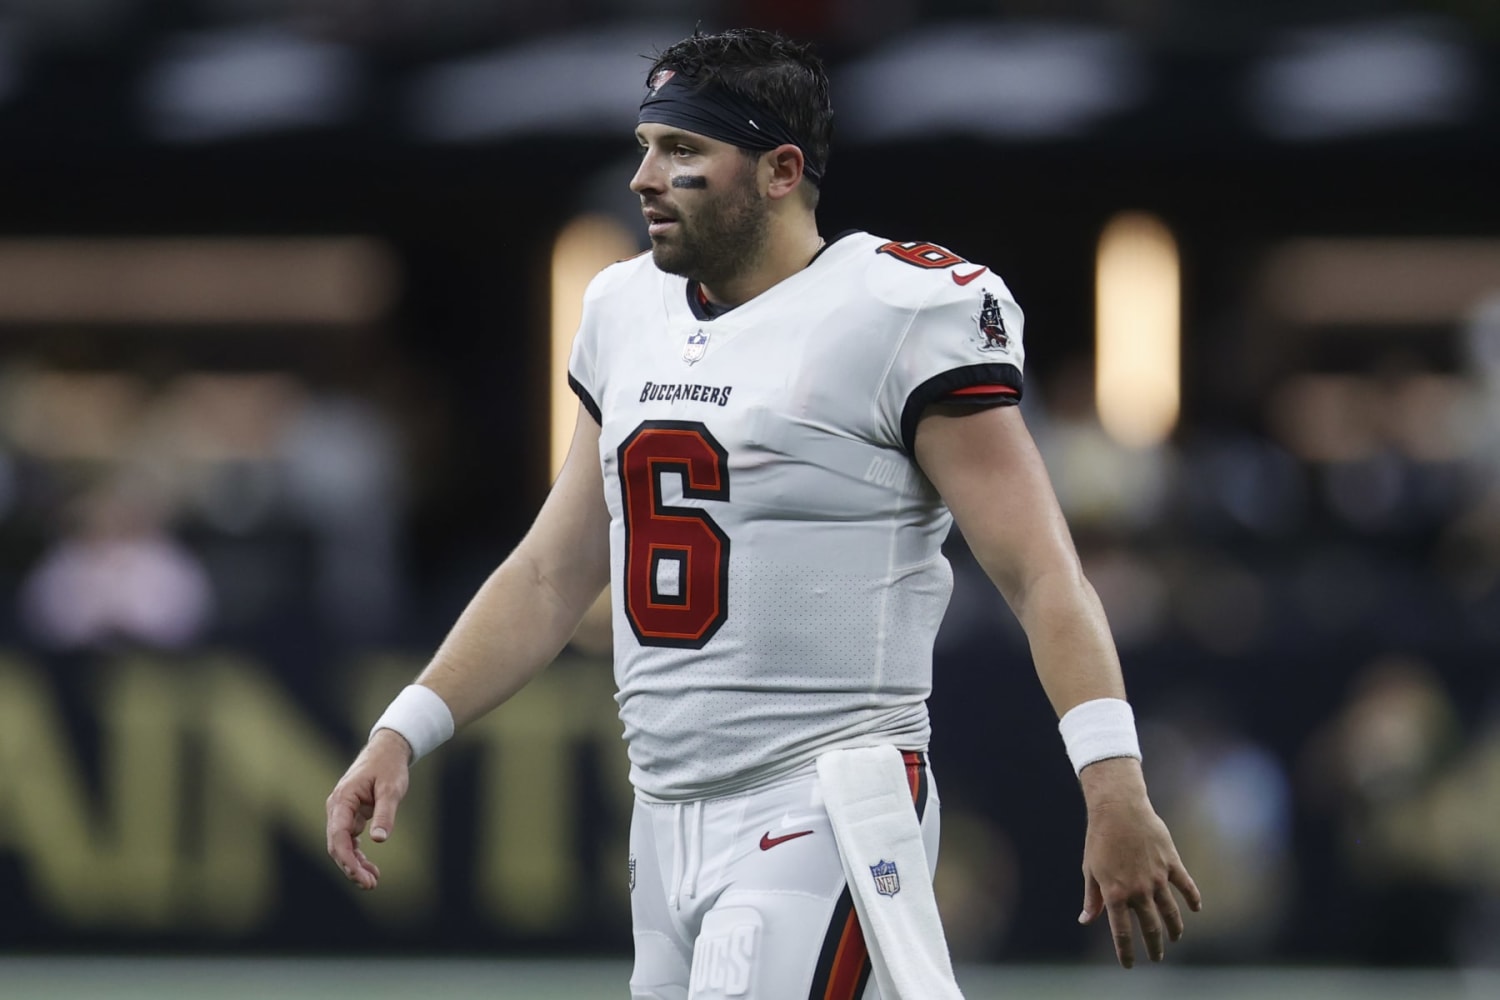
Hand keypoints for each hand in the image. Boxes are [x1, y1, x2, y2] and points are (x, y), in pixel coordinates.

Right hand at [324, 728, 412, 889]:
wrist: (387, 751)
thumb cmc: (389, 767)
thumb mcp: (391, 788)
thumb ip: (385, 813)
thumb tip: (378, 840)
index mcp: (342, 800)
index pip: (338, 836)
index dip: (346, 859)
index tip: (359, 875)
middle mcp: (337, 808)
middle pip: (337, 845)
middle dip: (351, 867)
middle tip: (370, 885)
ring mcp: (342, 813)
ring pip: (343, 846)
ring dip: (355, 865)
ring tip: (373, 882)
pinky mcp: (350, 816)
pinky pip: (350, 840)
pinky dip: (358, 855)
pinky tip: (371, 869)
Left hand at [1077, 758, 1201, 967]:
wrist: (1118, 809)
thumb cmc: (1099, 839)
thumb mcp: (1090, 870)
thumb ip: (1092, 898)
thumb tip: (1085, 920)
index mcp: (1115, 894)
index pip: (1122, 933)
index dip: (1126, 952)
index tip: (1129, 965)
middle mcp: (1139, 890)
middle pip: (1150, 927)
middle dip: (1154, 946)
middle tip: (1157, 957)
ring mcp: (1158, 878)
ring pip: (1171, 912)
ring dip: (1174, 929)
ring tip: (1175, 938)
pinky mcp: (1172, 863)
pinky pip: (1186, 886)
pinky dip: (1192, 899)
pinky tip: (1195, 909)